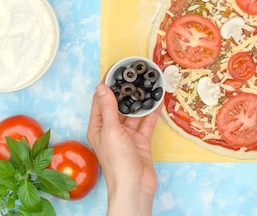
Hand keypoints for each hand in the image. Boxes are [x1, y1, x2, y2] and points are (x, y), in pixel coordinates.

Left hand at [86, 83, 159, 215]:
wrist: (134, 186)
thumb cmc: (118, 161)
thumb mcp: (111, 131)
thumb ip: (108, 108)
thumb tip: (101, 87)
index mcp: (98, 127)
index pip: (100, 101)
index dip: (107, 85)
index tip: (116, 70)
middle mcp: (111, 130)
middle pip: (118, 105)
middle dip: (126, 91)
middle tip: (134, 74)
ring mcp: (126, 136)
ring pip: (134, 113)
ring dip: (140, 100)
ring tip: (148, 83)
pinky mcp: (141, 141)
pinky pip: (146, 123)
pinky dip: (152, 112)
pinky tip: (158, 100)